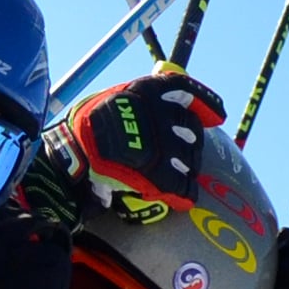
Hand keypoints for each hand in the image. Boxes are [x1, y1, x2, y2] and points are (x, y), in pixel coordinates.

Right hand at [61, 72, 224, 224]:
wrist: (71, 154)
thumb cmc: (87, 127)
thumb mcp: (113, 99)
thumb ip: (139, 99)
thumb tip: (161, 90)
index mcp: (148, 92)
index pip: (186, 90)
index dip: (205, 102)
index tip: (217, 114)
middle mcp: (161, 115)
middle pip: (192, 129)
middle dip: (191, 141)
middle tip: (185, 151)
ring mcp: (162, 145)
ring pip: (191, 158)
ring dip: (187, 167)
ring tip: (178, 174)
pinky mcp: (159, 174)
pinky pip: (183, 186)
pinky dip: (185, 193)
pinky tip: (183, 198)